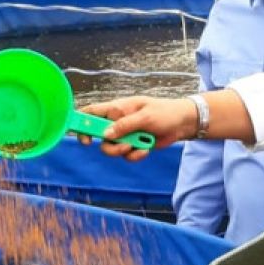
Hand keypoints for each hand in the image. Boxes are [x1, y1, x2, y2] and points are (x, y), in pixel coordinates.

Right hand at [77, 96, 198, 159]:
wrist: (181, 124)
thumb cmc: (164, 112)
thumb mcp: (145, 116)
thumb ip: (125, 125)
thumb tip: (106, 134)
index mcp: (117, 108)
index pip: (91, 112)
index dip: (81, 123)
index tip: (84, 137)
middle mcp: (117, 122)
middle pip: (98, 136)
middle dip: (108, 145)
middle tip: (120, 146)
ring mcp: (125, 134)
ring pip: (111, 148)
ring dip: (123, 151)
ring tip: (137, 146)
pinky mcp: (133, 145)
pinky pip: (126, 155)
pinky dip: (135, 155)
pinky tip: (146, 149)